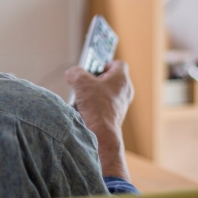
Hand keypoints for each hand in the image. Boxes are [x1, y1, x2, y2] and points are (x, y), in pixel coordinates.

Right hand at [65, 60, 133, 179]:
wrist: (102, 135)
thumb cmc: (96, 106)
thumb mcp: (80, 82)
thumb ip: (75, 72)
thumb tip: (72, 74)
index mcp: (122, 79)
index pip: (117, 63)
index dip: (104, 62)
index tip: (93, 67)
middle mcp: (124, 91)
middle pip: (110, 78)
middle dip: (95, 79)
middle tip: (84, 81)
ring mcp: (121, 105)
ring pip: (105, 93)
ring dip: (92, 93)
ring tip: (81, 97)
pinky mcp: (115, 116)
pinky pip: (104, 106)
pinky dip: (93, 106)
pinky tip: (83, 110)